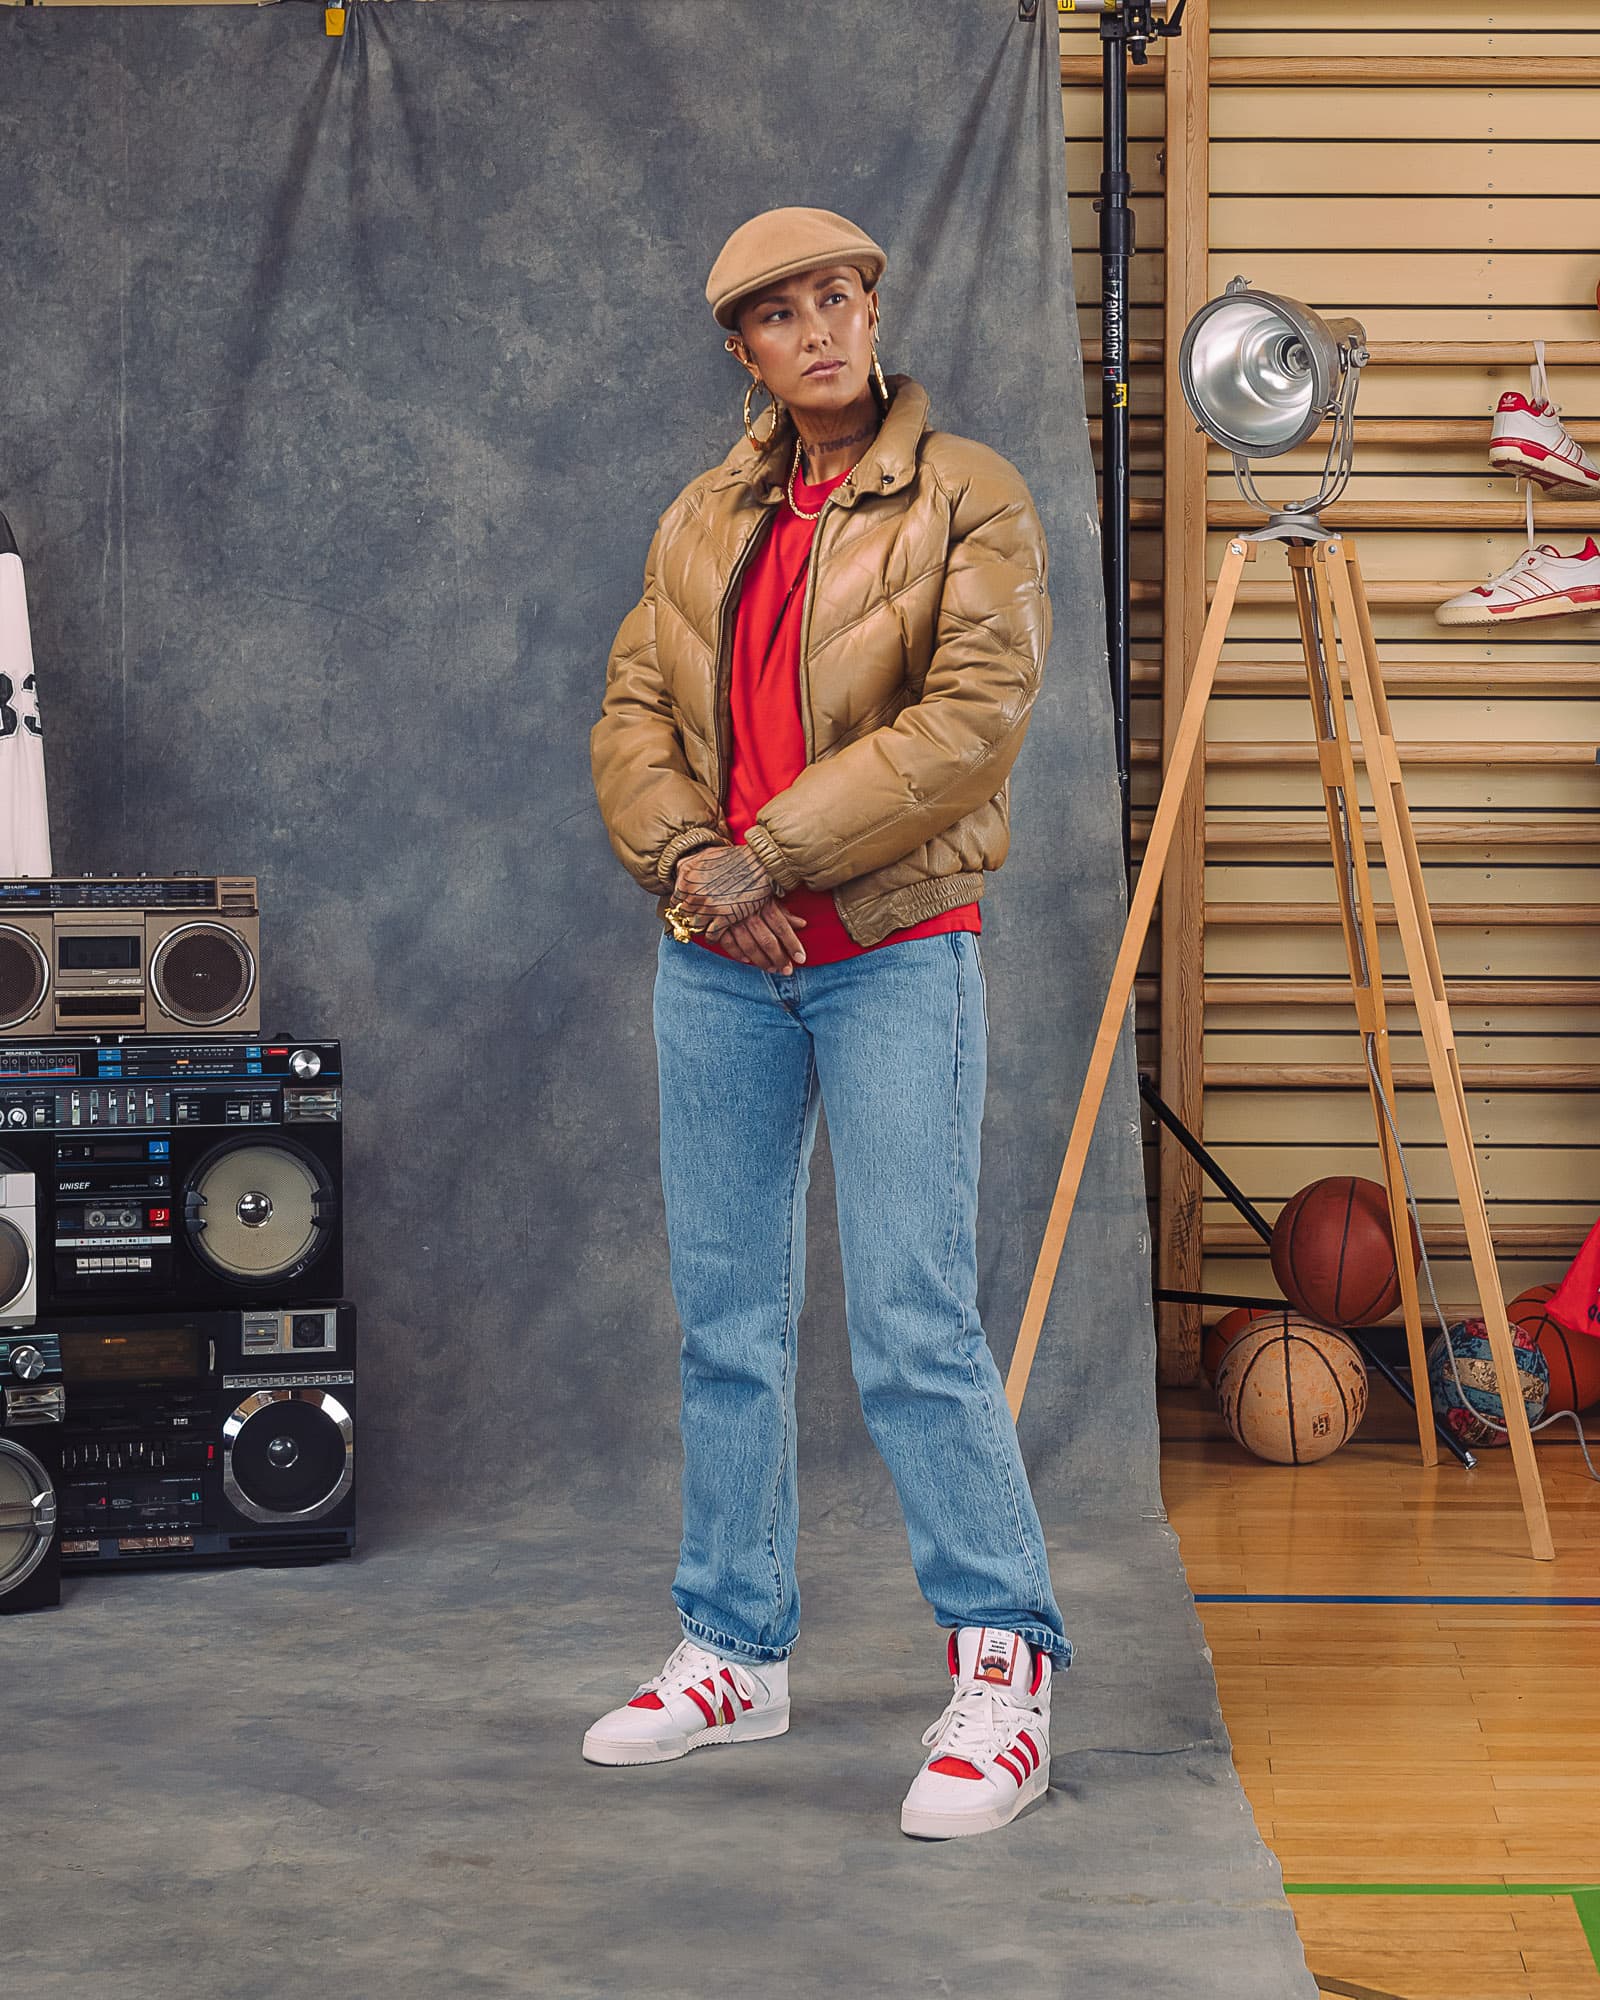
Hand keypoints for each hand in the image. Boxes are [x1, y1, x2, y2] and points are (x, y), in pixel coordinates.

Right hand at [672, 843, 808, 973]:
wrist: (704, 860)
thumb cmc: (740, 874)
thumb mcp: (763, 888)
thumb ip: (782, 908)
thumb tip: (802, 924)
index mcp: (760, 898)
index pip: (781, 926)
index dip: (792, 944)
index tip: (802, 958)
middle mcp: (746, 908)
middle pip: (766, 940)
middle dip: (779, 958)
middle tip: (788, 971)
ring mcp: (728, 916)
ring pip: (748, 945)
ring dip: (761, 960)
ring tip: (772, 969)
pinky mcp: (712, 920)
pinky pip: (726, 942)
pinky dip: (736, 953)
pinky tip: (746, 961)